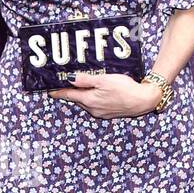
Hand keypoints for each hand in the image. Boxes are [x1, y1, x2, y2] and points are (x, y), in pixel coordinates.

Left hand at [47, 71, 162, 117]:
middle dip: (71, 93)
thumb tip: (70, 79)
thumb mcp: (103, 80)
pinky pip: (95, 105)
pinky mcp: (109, 113)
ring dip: (82, 96)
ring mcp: (101, 113)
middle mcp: (93, 109)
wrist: (143, 100)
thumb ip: (85, 80)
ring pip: (86, 103)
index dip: (59, 92)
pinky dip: (92, 99)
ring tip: (80, 88)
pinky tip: (97, 94)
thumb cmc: (125, 88)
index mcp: (89, 100)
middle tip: (64, 85)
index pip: (69, 95)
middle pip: (77, 99)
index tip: (50, 91)